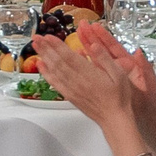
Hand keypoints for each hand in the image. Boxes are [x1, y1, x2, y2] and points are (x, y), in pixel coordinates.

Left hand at [30, 23, 155, 127]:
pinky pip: (55, 83)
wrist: (114, 119)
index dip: (57, 45)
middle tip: (36, 37)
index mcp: (89, 74)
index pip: (69, 56)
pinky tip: (41, 66)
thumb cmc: (119, 97)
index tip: (48, 36)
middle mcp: (77, 81)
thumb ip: (105, 58)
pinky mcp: (70, 96)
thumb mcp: (119, 74)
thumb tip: (93, 45)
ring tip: (36, 46)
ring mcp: (72, 89)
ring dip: (44, 57)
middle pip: (58, 62)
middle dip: (46, 48)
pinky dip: (46, 73)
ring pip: (54, 71)